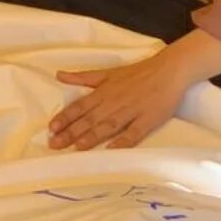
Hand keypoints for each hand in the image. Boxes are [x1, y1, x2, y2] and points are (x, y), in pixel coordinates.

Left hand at [50, 51, 192, 149]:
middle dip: (71, 132)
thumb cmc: (137, 73)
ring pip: (109, 125)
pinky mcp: (148, 120)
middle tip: (55, 145)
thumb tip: (59, 75)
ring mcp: (131, 111)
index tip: (51, 129)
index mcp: (104, 91)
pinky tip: (113, 149)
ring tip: (77, 147)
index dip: (66, 117)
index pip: (81, 106)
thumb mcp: (107, 72)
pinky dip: (123, 141)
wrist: (169, 70)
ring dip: (93, 136)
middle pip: (90, 118)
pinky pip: (134, 132)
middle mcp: (114, 101)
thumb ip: (83, 77)